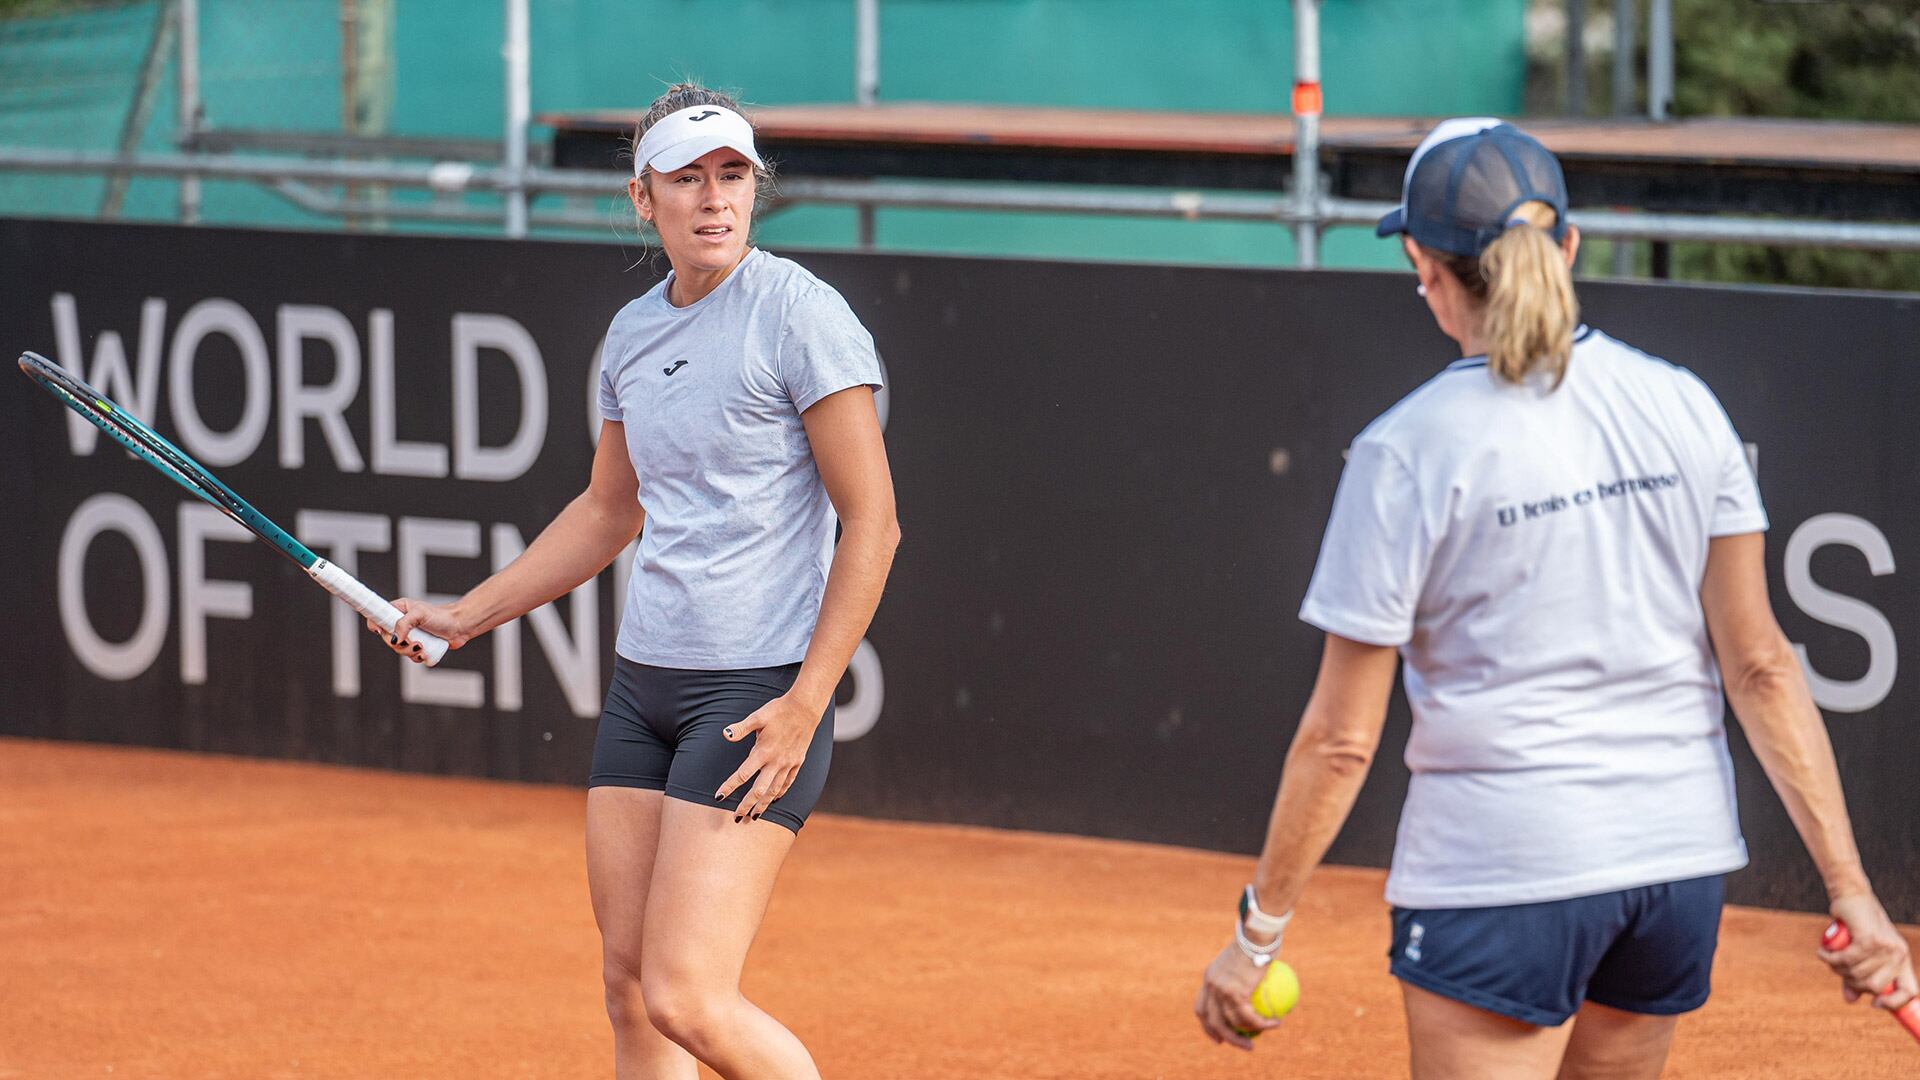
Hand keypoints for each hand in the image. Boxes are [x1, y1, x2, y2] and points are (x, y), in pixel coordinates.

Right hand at [365, 598, 471, 663]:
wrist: (460, 627)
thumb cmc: (442, 616)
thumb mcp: (420, 614)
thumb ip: (404, 623)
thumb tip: (395, 638)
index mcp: (398, 610)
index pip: (377, 617)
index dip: (375, 625)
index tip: (380, 631)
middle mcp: (402, 623)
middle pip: (387, 638)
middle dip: (399, 644)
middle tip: (412, 642)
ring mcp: (409, 636)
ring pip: (399, 649)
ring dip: (410, 652)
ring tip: (422, 647)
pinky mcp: (417, 646)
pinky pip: (410, 656)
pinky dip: (417, 657)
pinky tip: (425, 652)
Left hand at [714, 693, 821, 822]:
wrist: (806, 707)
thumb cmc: (779, 710)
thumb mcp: (758, 716)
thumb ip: (741, 728)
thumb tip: (725, 734)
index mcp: (763, 752)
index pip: (742, 775)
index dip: (729, 787)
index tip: (719, 797)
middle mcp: (776, 762)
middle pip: (759, 790)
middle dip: (747, 805)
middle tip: (738, 817)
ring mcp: (789, 763)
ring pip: (775, 790)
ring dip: (764, 804)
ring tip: (755, 815)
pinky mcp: (798, 762)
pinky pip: (789, 782)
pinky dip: (781, 793)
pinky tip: (775, 799)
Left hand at [1194, 941, 1281, 1050]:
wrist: (1256, 935)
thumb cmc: (1256, 942)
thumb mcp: (1243, 958)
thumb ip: (1243, 974)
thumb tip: (1256, 988)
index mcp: (1209, 976)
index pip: (1201, 1006)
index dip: (1206, 1024)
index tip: (1216, 1035)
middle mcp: (1212, 984)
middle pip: (1210, 1019)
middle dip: (1221, 1037)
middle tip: (1237, 1044)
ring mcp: (1222, 989)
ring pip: (1229, 1024)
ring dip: (1242, 1039)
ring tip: (1254, 1045)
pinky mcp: (1236, 993)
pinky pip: (1250, 1017)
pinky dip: (1263, 1024)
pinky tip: (1275, 1023)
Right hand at [1821, 893, 1916, 1010]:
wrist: (1852, 896)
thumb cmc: (1857, 925)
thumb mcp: (1861, 953)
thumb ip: (1857, 976)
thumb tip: (1850, 999)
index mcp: (1902, 959)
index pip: (1910, 992)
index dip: (1895, 1004)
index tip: (1875, 1005)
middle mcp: (1898, 954)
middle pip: (1875, 987)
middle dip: (1852, 982)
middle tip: (1838, 969)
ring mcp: (1885, 947)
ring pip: (1857, 973)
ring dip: (1837, 968)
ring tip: (1828, 956)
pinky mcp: (1869, 939)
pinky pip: (1847, 960)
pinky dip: (1831, 958)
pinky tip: (1823, 952)